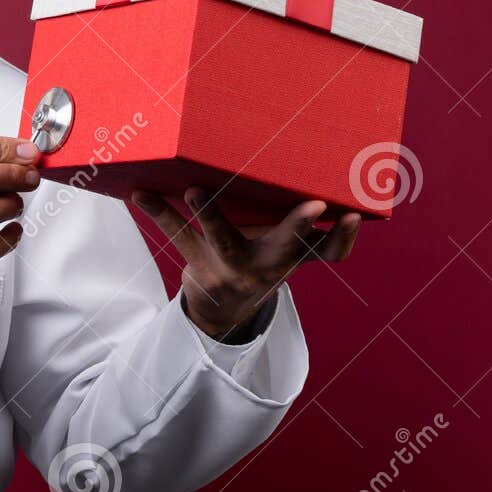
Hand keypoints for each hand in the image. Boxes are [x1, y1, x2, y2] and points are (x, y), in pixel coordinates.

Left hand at [129, 186, 360, 339]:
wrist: (222, 308)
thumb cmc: (264, 259)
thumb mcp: (291, 252)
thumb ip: (313, 229)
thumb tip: (346, 183)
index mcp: (293, 257)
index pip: (326, 251)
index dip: (342, 237)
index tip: (353, 216)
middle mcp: (267, 264)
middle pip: (285, 245)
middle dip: (298, 226)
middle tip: (312, 206)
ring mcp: (230, 264)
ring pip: (224, 237)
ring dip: (211, 213)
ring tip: (196, 190)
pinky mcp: (197, 261)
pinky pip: (178, 235)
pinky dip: (158, 213)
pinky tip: (139, 193)